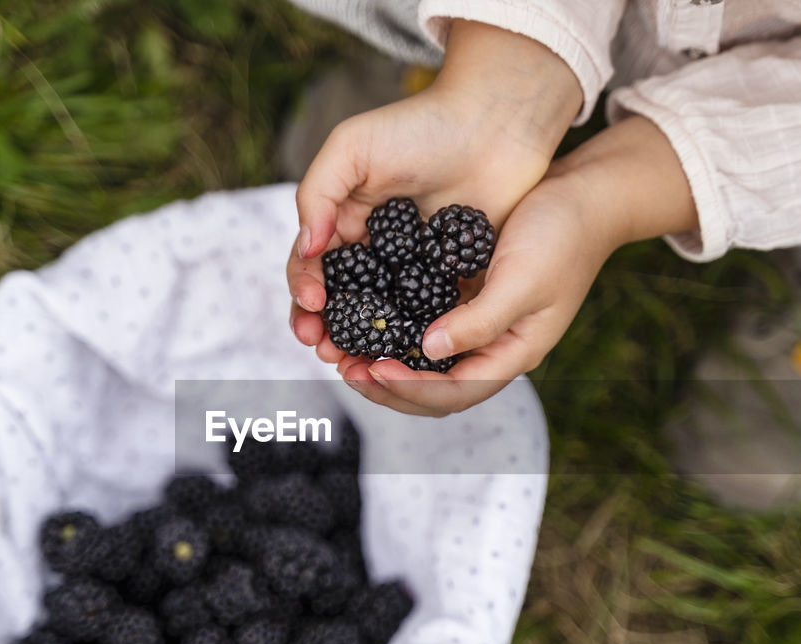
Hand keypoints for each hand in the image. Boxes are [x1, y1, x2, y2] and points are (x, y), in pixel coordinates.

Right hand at [288, 21, 582, 342]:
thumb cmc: (422, 126)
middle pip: (341, 302)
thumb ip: (318, 194)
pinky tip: (404, 354)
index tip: (313, 307)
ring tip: (355, 363)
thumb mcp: (353, 147)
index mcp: (344, 221)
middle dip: (326, 330)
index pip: (312, 267)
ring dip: (363, 344)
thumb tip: (306, 249)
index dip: (305, 290)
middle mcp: (375, 250)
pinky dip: (410, 337)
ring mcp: (413, 268)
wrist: (495, 124)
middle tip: (324, 351)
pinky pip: (425, 316)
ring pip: (380, 318)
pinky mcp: (449, 279)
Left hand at [335, 117, 699, 415]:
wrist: (583, 196)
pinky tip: (361, 314)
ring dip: (381, 360)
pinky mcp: (462, 297)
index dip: (409, 388)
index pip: (453, 392)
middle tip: (342, 366)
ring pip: (421, 362)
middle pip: (431, 389)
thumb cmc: (562, 236)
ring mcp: (476, 324)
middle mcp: (490, 347)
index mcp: (510, 354)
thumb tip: (428, 352)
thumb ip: (480, 321)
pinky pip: (419, 324)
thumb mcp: (523, 279)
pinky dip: (389, 327)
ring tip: (341, 350)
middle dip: (385, 384)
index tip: (371, 366)